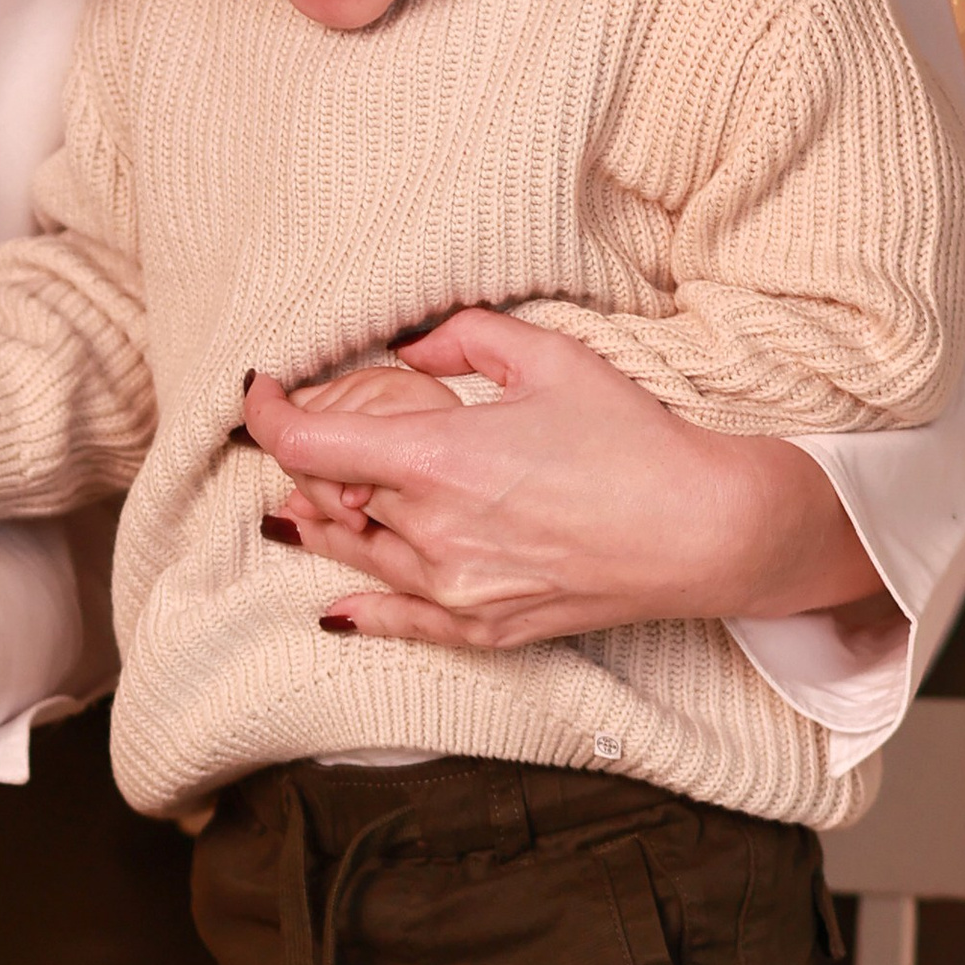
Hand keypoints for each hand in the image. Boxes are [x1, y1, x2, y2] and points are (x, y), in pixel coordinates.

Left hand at [246, 307, 883, 648]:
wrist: (704, 530)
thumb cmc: (631, 437)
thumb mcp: (547, 355)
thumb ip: (458, 337)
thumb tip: (402, 350)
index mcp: (435, 458)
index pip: (303, 443)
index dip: (266, 412)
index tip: (261, 389)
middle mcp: (431, 531)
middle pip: (326, 497)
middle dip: (311, 462)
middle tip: (316, 433)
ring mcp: (456, 588)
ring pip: (353, 556)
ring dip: (325, 524)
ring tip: (307, 503)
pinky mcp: (485, 627)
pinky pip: (399, 623)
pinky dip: (359, 608)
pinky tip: (336, 604)